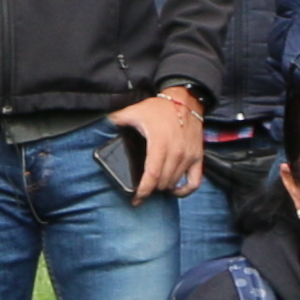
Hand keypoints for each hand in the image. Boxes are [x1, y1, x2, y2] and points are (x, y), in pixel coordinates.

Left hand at [107, 87, 204, 201]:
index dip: (143, 191)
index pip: (152, 175)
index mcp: (160, 143)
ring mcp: (189, 156)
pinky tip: (175, 191)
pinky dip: (185, 190)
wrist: (186, 100)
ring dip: (163, 188)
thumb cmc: (160, 108)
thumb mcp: (135, 111)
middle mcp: (176, 152)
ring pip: (174, 183)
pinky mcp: (197, 157)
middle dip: (151, 190)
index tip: (136, 199)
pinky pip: (195, 182)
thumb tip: (102, 125)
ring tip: (154, 187)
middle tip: (142, 190)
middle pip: (162, 182)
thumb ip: (118, 120)